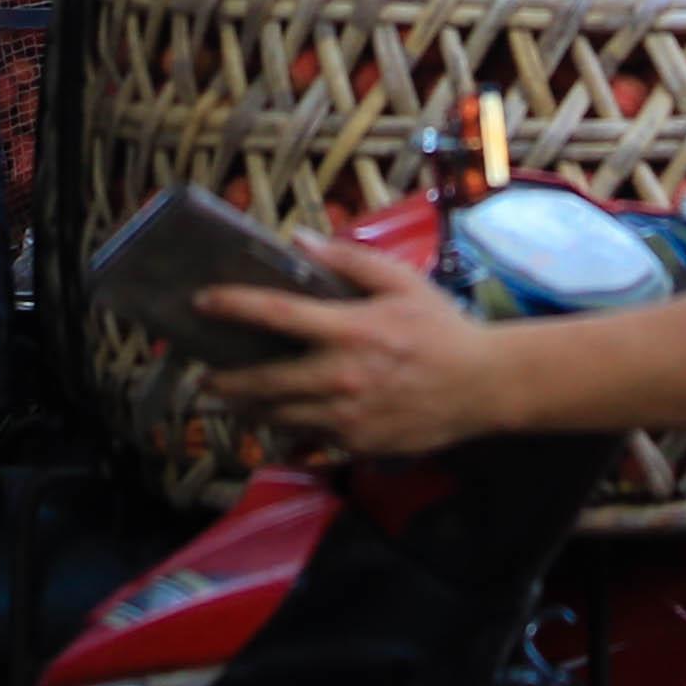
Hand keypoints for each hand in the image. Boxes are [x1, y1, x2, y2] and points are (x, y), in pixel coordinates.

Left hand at [200, 237, 514, 455]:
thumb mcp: (401, 282)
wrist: (484, 387)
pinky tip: (272, 424)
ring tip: (225, 401)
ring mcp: (347, 416)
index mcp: (351, 329)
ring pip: (279, 417)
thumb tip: (297, 241)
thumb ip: (348, 258)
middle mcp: (342, 376)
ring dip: (246, 410)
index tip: (201, 301)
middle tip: (202, 376)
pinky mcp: (356, 444)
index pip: (278, 313)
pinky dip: (284, 432)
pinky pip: (307, 441)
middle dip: (225, 381)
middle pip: (264, 382)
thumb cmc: (440, 328)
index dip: (234, 305)